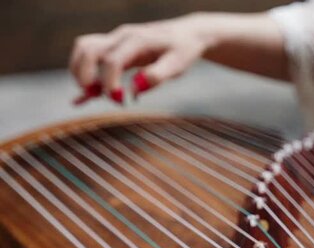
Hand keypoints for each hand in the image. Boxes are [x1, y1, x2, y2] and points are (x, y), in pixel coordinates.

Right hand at [69, 13, 211, 103]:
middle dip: (85, 76)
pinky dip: (83, 74)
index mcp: (137, 40)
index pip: (112, 61)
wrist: (187, 34)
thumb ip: (157, 76)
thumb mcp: (178, 65)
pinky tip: (81, 98)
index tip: (119, 100)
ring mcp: (115, 39)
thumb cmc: (183, 50)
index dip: (110, 84)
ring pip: (84, 49)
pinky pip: (90, 56)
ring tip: (92, 94)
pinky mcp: (114, 47)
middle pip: (87, 49)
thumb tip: (134, 90)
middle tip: (97, 96)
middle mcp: (121, 36)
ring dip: (80, 72)